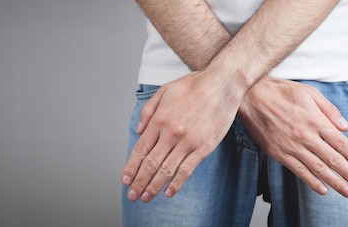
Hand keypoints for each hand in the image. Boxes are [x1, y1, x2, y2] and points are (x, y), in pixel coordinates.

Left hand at [121, 71, 243, 202]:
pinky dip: (176, 183)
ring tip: (146, 198)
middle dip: (139, 182)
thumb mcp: (164, 91)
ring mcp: (188, 141)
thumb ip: (148, 110)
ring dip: (154, 186)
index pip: (140, 149)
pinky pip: (187, 170)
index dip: (131, 167)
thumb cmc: (194, 85)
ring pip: (166, 170)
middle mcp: (171, 132)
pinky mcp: (204, 147)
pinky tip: (168, 192)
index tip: (125, 180)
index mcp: (159, 119)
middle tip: (133, 195)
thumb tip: (138, 130)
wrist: (222, 84)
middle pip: (150, 163)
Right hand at [238, 77, 347, 196]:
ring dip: (335, 182)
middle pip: (333, 159)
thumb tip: (346, 127)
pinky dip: (311, 181)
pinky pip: (298, 170)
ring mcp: (291, 146)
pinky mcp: (277, 152)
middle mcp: (306, 136)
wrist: (251, 95)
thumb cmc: (281, 91)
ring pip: (318, 168)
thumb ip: (329, 110)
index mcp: (316, 120)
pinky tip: (322, 189)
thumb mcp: (309, 93)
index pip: (342, 144)